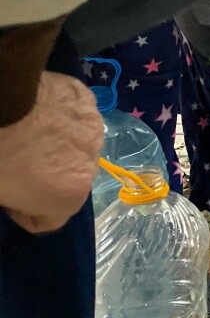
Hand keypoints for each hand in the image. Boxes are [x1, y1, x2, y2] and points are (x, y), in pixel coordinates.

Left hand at [0, 72, 103, 232]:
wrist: (5, 97)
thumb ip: (15, 200)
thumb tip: (16, 192)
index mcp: (70, 195)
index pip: (49, 220)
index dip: (24, 211)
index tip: (10, 198)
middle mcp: (92, 164)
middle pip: (70, 180)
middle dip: (48, 177)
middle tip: (20, 164)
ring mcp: (93, 127)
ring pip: (77, 146)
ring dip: (59, 146)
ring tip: (32, 134)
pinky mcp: (87, 98)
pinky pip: (76, 116)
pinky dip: (62, 117)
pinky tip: (41, 109)